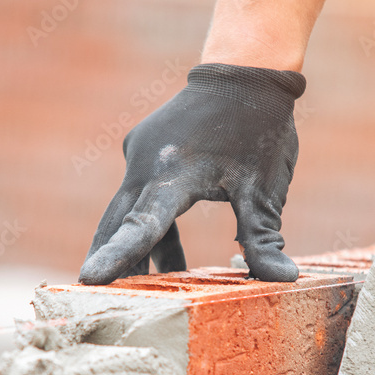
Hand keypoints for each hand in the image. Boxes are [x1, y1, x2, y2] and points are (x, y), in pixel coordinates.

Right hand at [79, 63, 306, 284]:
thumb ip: (263, 236)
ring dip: (137, 250)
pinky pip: (138, 199)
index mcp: (176, 172)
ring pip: (126, 214)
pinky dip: (149, 229)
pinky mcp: (143, 152)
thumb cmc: (258, 129)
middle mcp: (147, 163)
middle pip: (118, 224)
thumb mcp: (265, 188)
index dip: (118, 255)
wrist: (244, 71)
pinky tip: (169, 262)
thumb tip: (285, 279)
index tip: (90, 279)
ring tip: (148, 291)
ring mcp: (140, 155)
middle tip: (97, 304)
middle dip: (112, 263)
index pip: (143, 224)